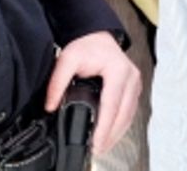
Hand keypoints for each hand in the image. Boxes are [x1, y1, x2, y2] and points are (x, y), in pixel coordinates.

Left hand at [44, 31, 141, 155]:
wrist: (98, 36)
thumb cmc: (87, 46)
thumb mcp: (67, 59)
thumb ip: (57, 82)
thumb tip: (51, 105)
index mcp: (118, 70)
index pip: (112, 104)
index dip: (104, 126)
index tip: (96, 142)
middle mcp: (131, 77)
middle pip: (124, 113)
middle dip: (111, 135)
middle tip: (97, 149)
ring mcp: (135, 83)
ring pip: (129, 115)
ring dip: (117, 133)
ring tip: (102, 146)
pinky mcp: (134, 88)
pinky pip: (130, 111)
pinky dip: (121, 125)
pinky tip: (111, 134)